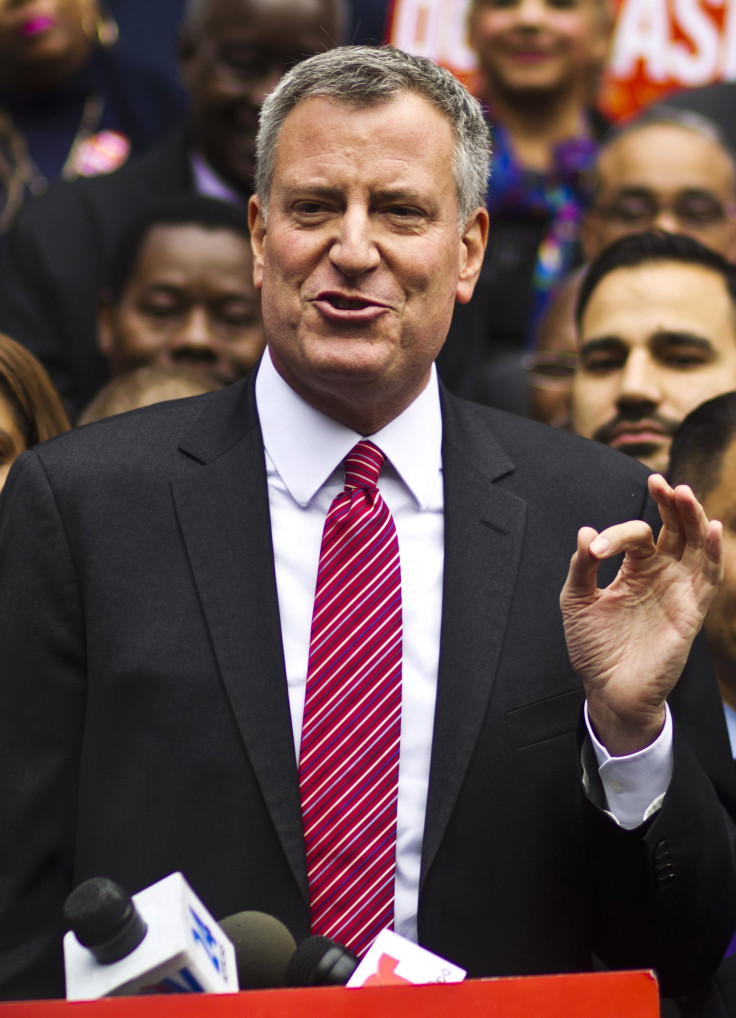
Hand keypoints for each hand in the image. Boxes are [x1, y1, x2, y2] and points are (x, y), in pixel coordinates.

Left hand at [560, 474, 722, 755]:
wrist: (607, 690)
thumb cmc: (593, 647)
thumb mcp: (576, 601)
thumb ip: (581, 567)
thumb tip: (586, 531)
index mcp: (636, 569)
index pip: (637, 535)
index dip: (617, 535)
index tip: (596, 550)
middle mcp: (662, 575)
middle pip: (677, 529)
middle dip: (672, 503)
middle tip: (662, 481)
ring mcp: (679, 591)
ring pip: (696, 545)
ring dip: (692, 517)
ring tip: (683, 492)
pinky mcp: (691, 612)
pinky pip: (708, 577)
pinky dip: (712, 551)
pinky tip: (709, 526)